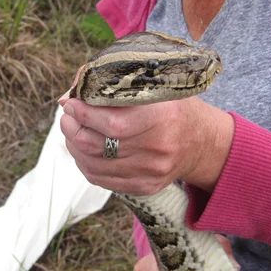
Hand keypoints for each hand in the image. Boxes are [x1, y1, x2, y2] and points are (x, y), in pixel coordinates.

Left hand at [58, 90, 233, 194]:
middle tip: (67, 115)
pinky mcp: (144, 187)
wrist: (203, 143)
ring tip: (72, 129)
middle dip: (72, 128)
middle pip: (96, 145)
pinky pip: (101, 179)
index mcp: (162, 117)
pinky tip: (83, 148)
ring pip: (93, 164)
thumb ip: (110, 84)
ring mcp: (150, 171)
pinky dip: (84, 163)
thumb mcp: (153, 85)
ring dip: (73, 145)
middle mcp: (157, 148)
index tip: (71, 102)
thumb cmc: (172, 107)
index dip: (83, 113)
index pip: (111, 123)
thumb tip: (67, 97)